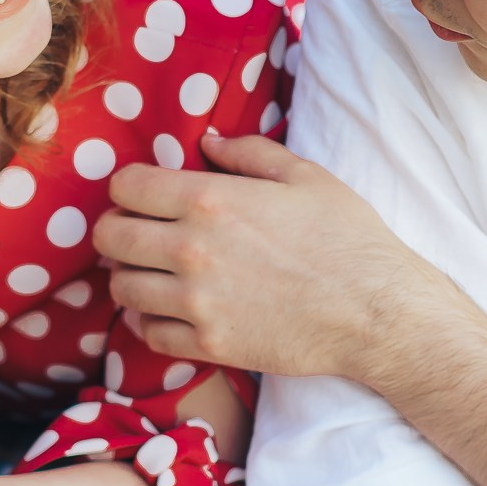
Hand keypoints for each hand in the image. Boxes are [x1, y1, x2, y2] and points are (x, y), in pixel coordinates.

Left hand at [93, 130, 481, 382]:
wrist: (375, 311)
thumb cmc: (346, 237)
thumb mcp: (305, 176)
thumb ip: (248, 152)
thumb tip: (207, 141)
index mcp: (209, 200)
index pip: (126, 188)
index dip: (128, 188)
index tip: (143, 196)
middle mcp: (191, 250)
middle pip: (110, 238)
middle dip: (117, 230)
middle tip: (138, 233)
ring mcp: (196, 302)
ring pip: (122, 288)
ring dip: (130, 276)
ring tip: (152, 272)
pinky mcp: (208, 343)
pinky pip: (147, 334)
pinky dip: (148, 322)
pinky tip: (167, 311)